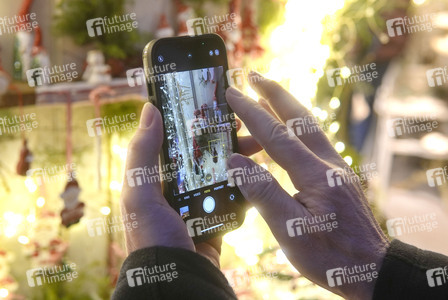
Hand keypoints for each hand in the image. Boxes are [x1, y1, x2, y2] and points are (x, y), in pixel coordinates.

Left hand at [120, 102, 260, 267]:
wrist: (177, 279)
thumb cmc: (151, 237)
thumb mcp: (139, 194)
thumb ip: (142, 154)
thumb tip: (150, 109)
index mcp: (156, 180)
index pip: (176, 144)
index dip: (194, 126)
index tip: (214, 111)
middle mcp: (176, 190)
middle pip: (203, 157)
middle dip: (223, 141)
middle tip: (243, 129)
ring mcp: (198, 205)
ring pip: (220, 175)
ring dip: (237, 160)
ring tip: (255, 147)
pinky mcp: (215, 219)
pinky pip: (232, 198)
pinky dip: (244, 186)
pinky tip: (257, 172)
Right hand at [225, 72, 388, 299]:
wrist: (373, 269)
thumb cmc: (332, 256)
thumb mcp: (290, 230)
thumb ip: (262, 192)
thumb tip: (236, 162)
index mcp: (315, 175)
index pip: (276, 135)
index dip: (252, 112)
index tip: (232, 93)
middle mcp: (329, 164)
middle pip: (299, 119)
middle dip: (274, 94)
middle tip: (254, 75)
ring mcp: (336, 169)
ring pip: (309, 127)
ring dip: (286, 107)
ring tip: (265, 97)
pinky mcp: (338, 177)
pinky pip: (314, 141)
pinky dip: (296, 127)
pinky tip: (288, 132)